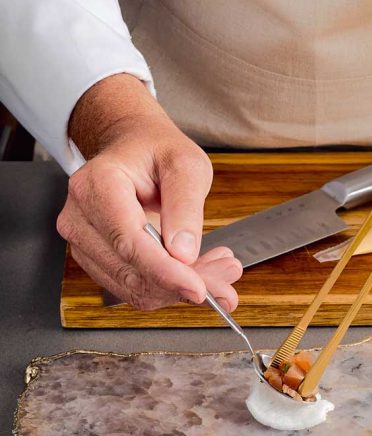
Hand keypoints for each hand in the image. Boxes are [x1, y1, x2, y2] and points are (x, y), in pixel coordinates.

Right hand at [57, 74, 241, 310]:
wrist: (134, 146)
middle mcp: (79, 216)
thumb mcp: (186, 164)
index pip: (129, 241)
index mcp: (97, 184)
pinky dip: (168, 286)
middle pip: (130, 271)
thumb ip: (186, 206)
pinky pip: (132, 286)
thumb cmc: (157, 150)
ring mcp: (82, 241)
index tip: (199, 288)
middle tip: (227, 278)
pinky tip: (197, 270)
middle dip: (182, 283)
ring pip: (132, 287)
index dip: (165, 272)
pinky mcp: (94, 259)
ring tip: (219, 270)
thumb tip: (184, 253)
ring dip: (179, 288)